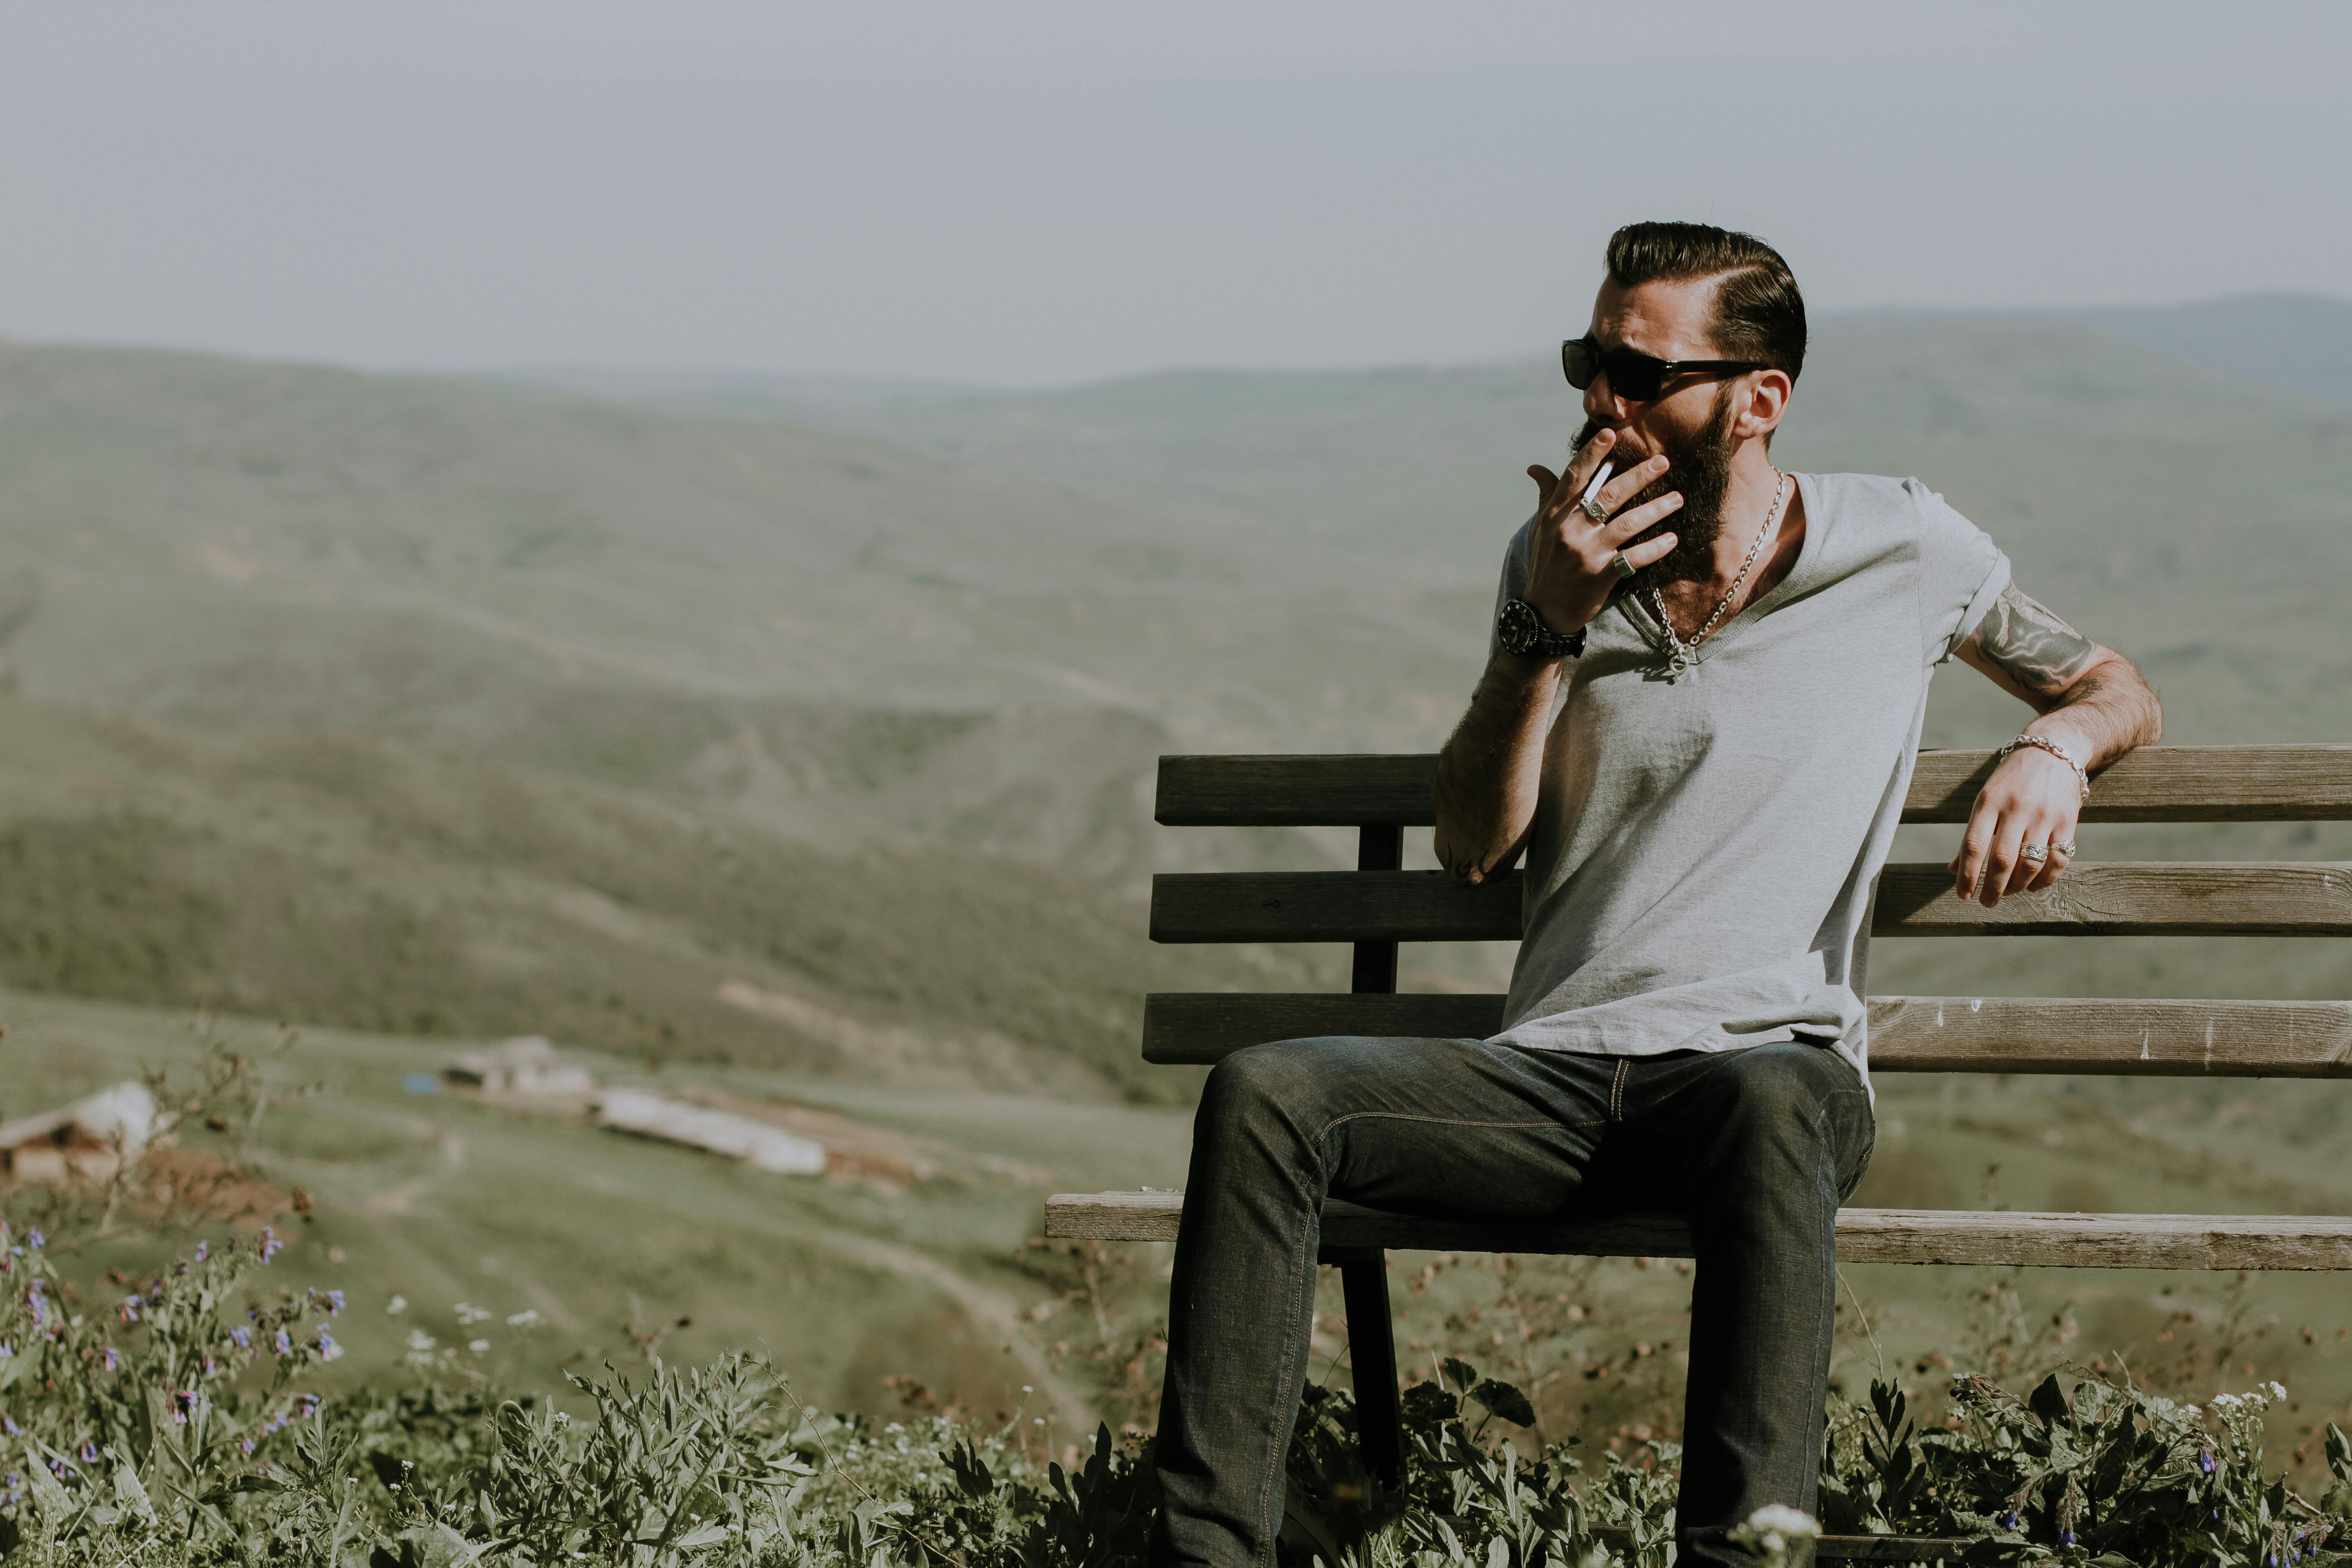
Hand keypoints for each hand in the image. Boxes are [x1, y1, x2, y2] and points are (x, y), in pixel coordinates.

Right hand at [1521, 428, 1683, 636]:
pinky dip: (1655, 548)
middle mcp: (1570, 529)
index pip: (1574, 477)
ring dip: (1656, 509)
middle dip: (1639, 476)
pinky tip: (1672, 539)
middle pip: (1608, 495)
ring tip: (1678, 498)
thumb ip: (1546, 495)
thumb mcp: (1541, 528)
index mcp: (1555, 514)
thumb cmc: (1546, 563)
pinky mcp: (1600, 575)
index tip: (1610, 433)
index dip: (1591, 454)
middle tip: (1663, 461)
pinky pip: (1634, 558)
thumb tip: (1535, 468)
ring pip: (1627, 524)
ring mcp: (1586, 552)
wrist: (1545, 610)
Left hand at [1949, 746, 2081, 905]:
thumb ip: (1973, 834)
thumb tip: (1954, 869)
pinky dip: (2045, 880)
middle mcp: (2016, 808)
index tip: (1963, 895)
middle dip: (1992, 888)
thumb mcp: (1986, 799)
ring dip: (2017, 886)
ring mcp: (2044, 815)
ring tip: (2008, 892)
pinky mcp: (2068, 821)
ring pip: (2031, 864)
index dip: (1966, 876)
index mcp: (1989, 802)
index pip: (1973, 846)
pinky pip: (2058, 860)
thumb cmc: (2011, 781)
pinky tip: (2033, 885)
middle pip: (2002, 860)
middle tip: (1986, 902)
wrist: (2053, 751)